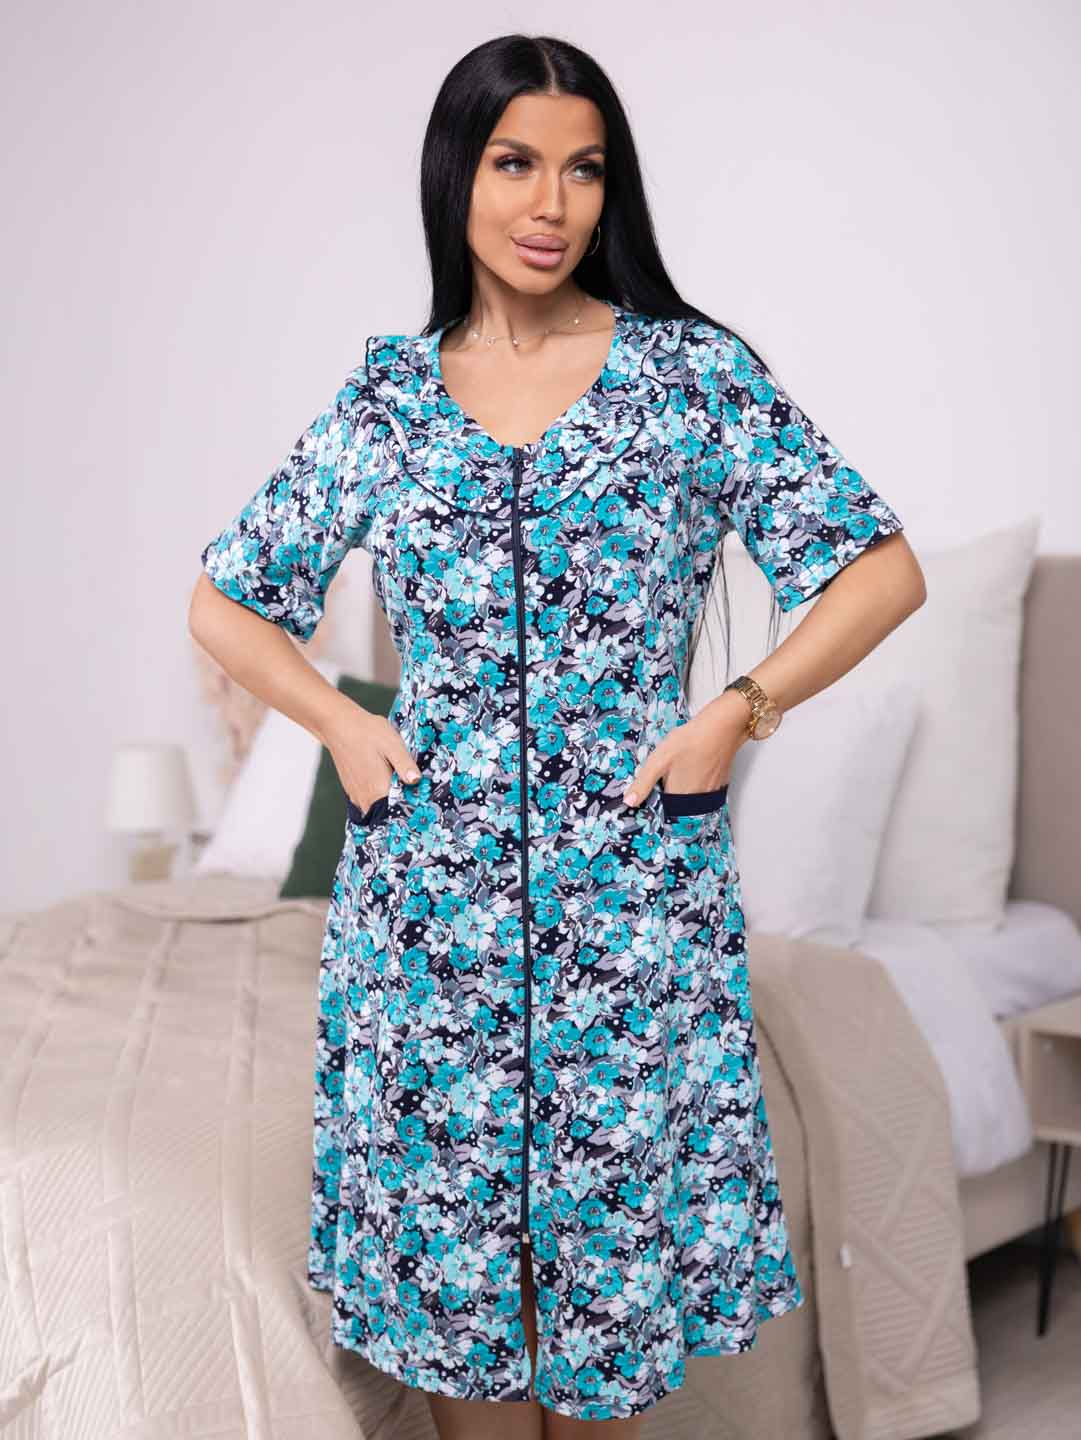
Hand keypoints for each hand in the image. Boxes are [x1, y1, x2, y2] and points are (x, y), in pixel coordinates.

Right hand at [321, 693, 420, 813]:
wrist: (339, 725)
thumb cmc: (367, 732)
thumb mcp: (393, 745)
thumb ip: (405, 765)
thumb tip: (417, 781)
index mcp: (378, 790)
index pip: (399, 812)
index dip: (412, 808)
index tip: (422, 803)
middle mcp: (366, 799)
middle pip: (388, 814)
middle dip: (401, 807)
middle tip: (414, 795)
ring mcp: (357, 797)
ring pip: (378, 809)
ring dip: (389, 803)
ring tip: (400, 788)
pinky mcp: (352, 791)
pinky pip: (369, 803)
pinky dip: (379, 798)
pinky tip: (385, 783)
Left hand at [623, 694, 748, 806]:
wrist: (722, 728)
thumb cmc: (691, 741)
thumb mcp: (659, 760)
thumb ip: (643, 783)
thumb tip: (629, 802)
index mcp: (679, 797)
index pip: (663, 810)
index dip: (655, 802)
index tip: (651, 791)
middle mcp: (696, 799)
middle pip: (678, 805)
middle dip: (669, 795)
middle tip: (665, 778)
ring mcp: (710, 792)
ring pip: (691, 798)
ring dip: (683, 789)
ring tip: (679, 770)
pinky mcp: (719, 783)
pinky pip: (703, 790)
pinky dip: (696, 783)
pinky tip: (693, 767)